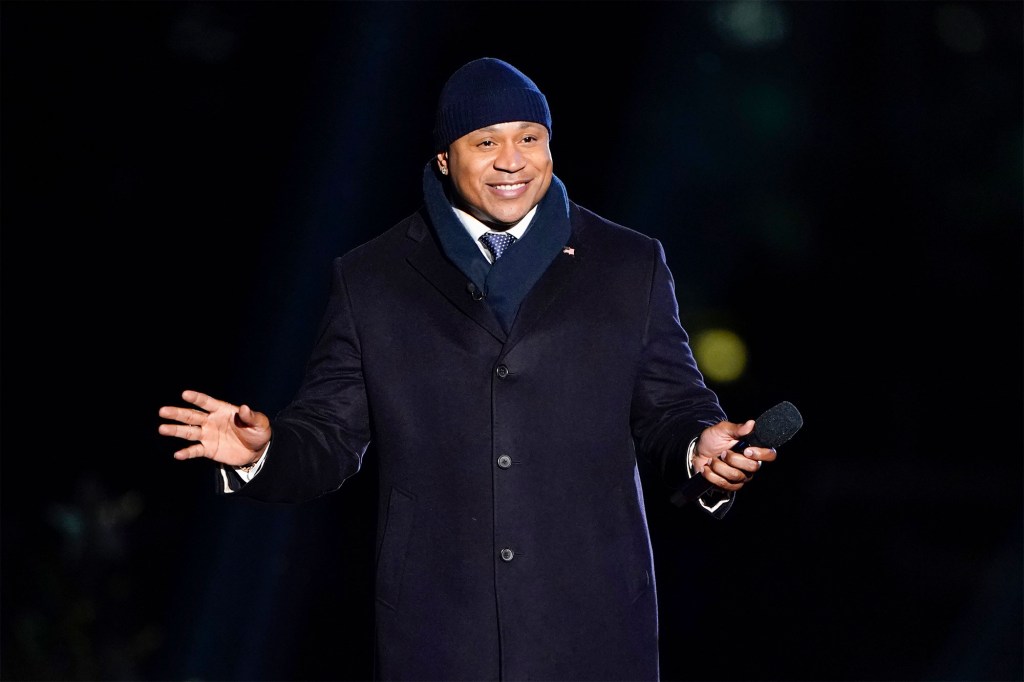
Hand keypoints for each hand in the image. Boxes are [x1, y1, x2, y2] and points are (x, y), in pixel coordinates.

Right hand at [157, 390, 271, 466]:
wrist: (257, 451)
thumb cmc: (258, 432)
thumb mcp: (260, 423)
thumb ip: (251, 416)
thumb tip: (244, 408)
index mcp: (222, 410)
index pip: (207, 403)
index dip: (196, 398)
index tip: (184, 394)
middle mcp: (211, 421)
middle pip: (191, 416)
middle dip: (177, 413)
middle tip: (163, 411)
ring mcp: (208, 435)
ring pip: (189, 432)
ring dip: (176, 430)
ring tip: (162, 429)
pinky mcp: (209, 449)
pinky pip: (195, 451)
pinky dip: (186, 453)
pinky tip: (177, 455)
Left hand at [694, 419, 777, 491]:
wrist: (697, 452)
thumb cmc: (712, 440)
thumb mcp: (723, 430)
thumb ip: (737, 428)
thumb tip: (752, 423)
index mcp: (753, 449)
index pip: (770, 454)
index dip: (761, 454)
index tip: (746, 450)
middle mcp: (751, 464)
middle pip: (752, 467)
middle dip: (733, 459)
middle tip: (722, 453)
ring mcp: (742, 476)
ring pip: (736, 476)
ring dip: (719, 466)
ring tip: (711, 460)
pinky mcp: (731, 485)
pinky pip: (725, 484)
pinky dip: (712, 475)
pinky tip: (707, 468)